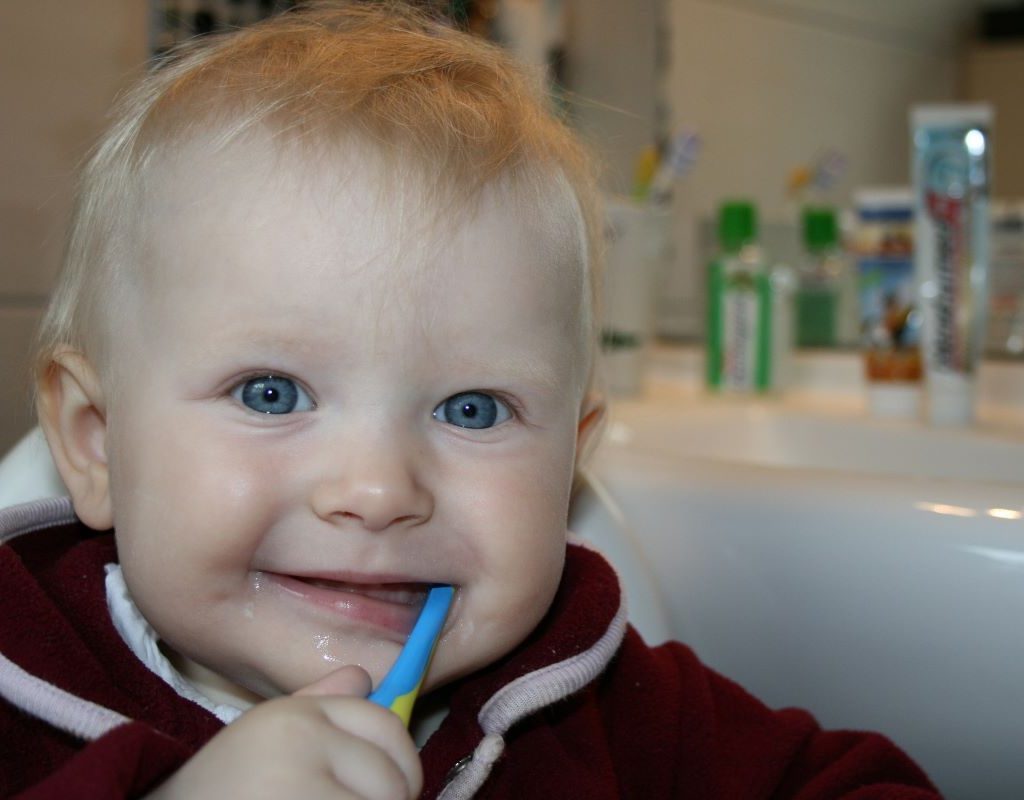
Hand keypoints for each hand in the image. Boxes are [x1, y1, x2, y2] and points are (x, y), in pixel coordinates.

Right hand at [147, 665, 421, 799]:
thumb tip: (363, 677)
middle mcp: (302, 737)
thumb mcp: (259, 744)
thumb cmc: (214, 795)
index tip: (373, 788)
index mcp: (292, 715)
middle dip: (387, 797)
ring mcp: (306, 784)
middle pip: (395, 769)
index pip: (384, 724)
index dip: (392, 761)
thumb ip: (313, 708)